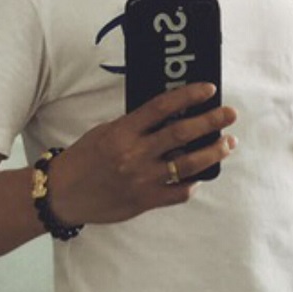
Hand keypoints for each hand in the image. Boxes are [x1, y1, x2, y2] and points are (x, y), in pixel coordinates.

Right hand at [47, 82, 236, 225]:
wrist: (63, 193)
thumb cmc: (85, 157)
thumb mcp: (107, 131)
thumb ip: (137, 125)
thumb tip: (171, 114)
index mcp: (123, 131)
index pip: (162, 107)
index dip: (188, 95)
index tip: (209, 89)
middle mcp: (135, 154)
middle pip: (181, 134)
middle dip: (210, 121)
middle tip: (229, 114)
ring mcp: (141, 180)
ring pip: (187, 165)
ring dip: (212, 152)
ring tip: (228, 143)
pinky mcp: (144, 202)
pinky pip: (178, 193)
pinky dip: (193, 183)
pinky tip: (202, 175)